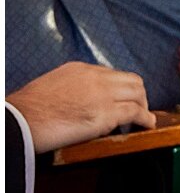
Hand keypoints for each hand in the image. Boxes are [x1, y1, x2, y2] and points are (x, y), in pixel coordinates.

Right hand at [7, 62, 155, 152]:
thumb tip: (84, 99)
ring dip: (144, 105)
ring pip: (138, 93)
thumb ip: (73, 86)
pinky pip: (135, 113)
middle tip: (138, 107)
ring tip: (144, 116)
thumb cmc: (28, 108)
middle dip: (138, 94)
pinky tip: (147, 124)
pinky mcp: (106, 114)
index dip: (121, 88)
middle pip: (132, 80)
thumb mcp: (53, 85)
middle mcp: (95, 78)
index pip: (112, 74)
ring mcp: (102, 95)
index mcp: (80, 69)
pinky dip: (145, 118)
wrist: (20, 120)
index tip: (122, 98)